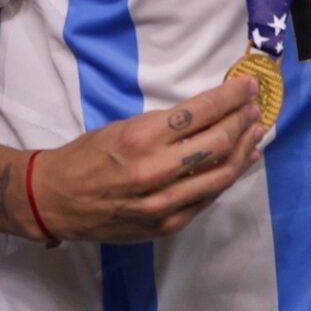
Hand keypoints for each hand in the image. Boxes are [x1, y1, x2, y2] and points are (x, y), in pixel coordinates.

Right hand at [27, 81, 264, 242]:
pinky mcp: (167, 225)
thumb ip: (170, 123)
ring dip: (245, 148)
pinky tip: (242, 160)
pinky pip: (209, 198)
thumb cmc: (90, 155)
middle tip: (254, 107)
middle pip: (220, 142)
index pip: (202, 112)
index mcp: (142, 138)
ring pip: (223, 173)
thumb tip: (215, 110)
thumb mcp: (126, 125)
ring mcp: (163, 203)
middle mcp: (155, 171)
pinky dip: (230, 176)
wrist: (56, 200)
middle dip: (243, 120)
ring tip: (255, 130)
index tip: (249, 85)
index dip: (232, 96)